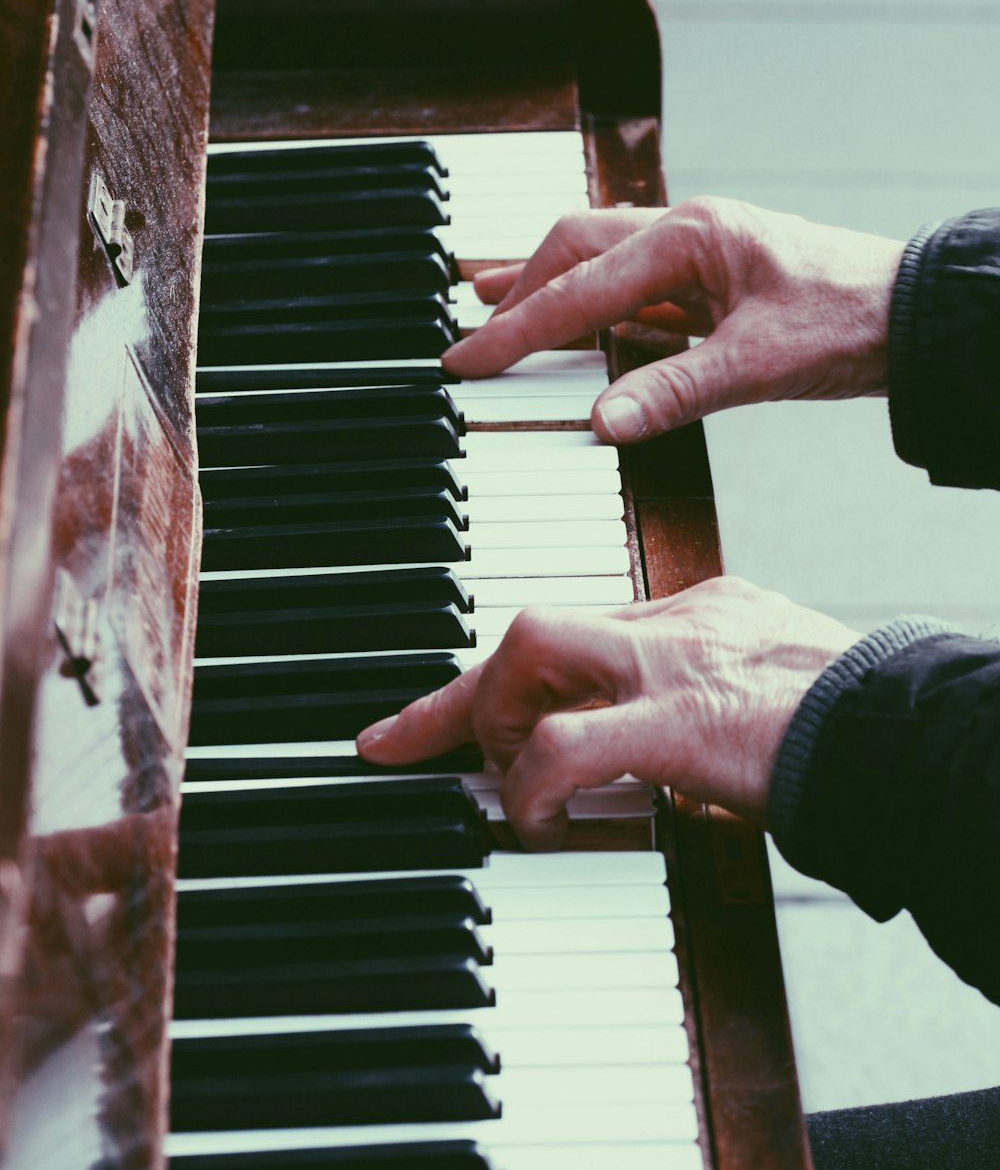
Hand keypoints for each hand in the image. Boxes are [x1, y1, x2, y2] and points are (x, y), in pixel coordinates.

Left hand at [356, 577, 856, 848]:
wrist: (904, 733)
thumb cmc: (844, 730)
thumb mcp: (758, 701)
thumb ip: (696, 719)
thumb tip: (652, 776)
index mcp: (694, 615)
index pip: (574, 626)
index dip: (505, 671)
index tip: (446, 710)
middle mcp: (674, 623)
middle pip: (533, 626)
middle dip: (467, 692)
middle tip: (418, 743)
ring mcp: (674, 664)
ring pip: (532, 650)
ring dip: (497, 722)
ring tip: (510, 783)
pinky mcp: (679, 720)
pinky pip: (567, 744)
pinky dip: (534, 786)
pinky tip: (540, 822)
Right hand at [444, 197, 903, 442]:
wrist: (916, 315)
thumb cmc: (852, 319)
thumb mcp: (759, 364)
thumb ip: (674, 391)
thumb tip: (601, 421)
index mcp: (690, 236)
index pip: (578, 286)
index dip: (516, 328)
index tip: (467, 357)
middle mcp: (685, 232)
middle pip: (574, 248)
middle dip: (518, 289)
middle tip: (472, 331)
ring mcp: (698, 253)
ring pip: (598, 261)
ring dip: (548, 287)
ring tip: (494, 305)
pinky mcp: (711, 281)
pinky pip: (632, 288)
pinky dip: (591, 306)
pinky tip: (575, 327)